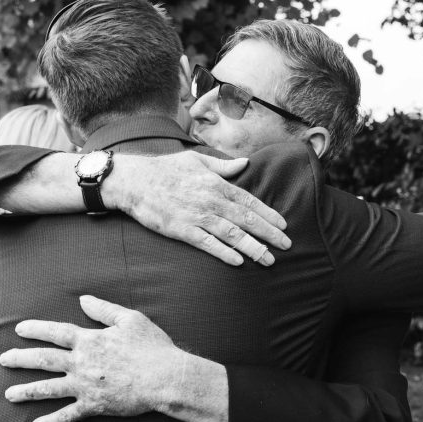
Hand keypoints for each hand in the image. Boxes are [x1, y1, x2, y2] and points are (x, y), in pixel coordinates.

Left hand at [0, 295, 183, 421]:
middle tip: (3, 360)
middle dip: (21, 358)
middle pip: (44, 360)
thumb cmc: (151, 346)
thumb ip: (104, 309)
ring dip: (26, 391)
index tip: (19, 329)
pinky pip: (67, 416)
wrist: (164, 378)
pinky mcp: (93, 406)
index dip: (36, 329)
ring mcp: (85, 386)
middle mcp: (81, 363)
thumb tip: (83, 299)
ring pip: (48, 389)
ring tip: (8, 394)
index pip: (56, 332)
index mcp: (89, 340)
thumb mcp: (130, 319)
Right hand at [118, 151, 290, 266]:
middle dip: (269, 234)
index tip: (283, 225)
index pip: (249, 201)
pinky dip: (224, 253)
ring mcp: (197, 216)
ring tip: (268, 259)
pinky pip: (208, 244)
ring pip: (232, 234)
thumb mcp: (197, 159)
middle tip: (287, 246)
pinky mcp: (182, 230)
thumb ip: (223, 165)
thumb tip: (244, 163)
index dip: (268, 214)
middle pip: (246, 220)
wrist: (135, 181)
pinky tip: (239, 262)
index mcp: (216, 183)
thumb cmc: (166, 168)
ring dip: (253, 248)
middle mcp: (211, 200)